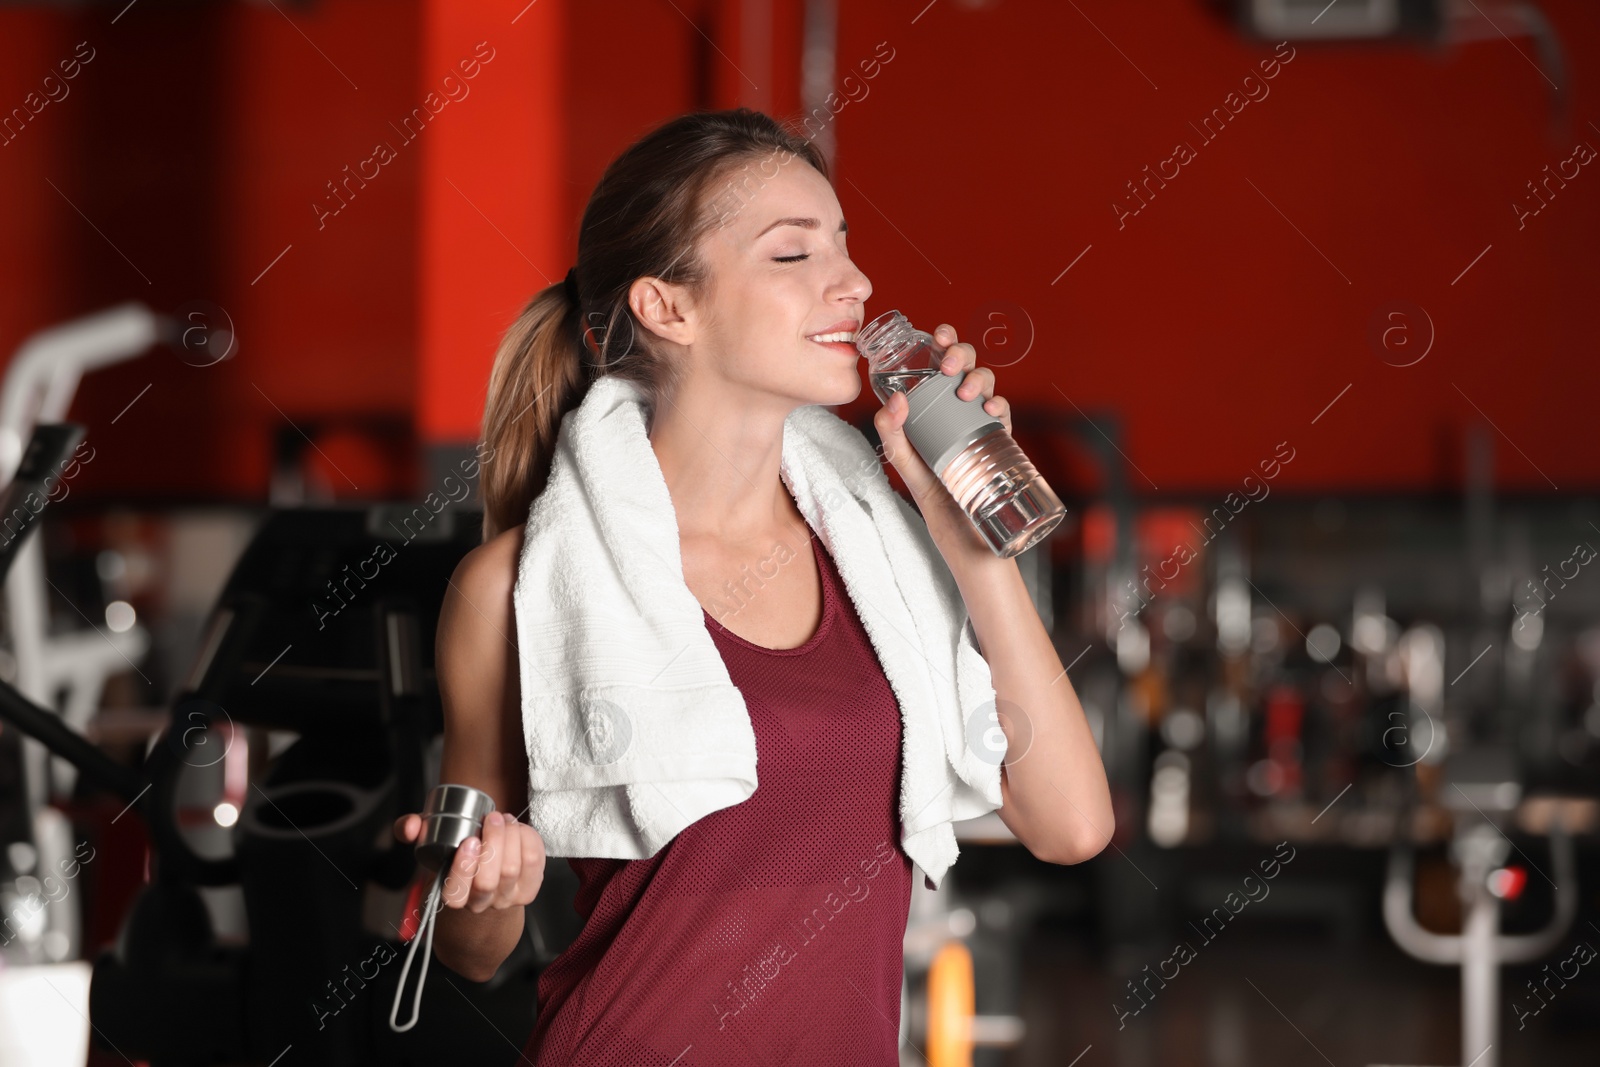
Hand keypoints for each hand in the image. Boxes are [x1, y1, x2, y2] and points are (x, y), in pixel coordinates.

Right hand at [392, 809, 545, 911]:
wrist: (484, 888)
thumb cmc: (456, 862)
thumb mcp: (430, 847)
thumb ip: (411, 832)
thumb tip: (412, 825)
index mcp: (453, 896)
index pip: (455, 893)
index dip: (464, 867)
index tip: (470, 840)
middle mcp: (480, 903)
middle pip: (489, 880)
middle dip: (495, 843)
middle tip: (493, 818)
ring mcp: (507, 899)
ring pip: (514, 869)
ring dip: (512, 837)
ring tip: (505, 819)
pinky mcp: (529, 891)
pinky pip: (535, 865)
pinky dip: (530, 840)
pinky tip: (520, 829)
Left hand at [872, 322, 1011, 526]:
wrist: (957, 525)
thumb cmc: (929, 488)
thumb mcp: (902, 459)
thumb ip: (891, 431)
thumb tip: (895, 399)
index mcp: (936, 400)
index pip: (942, 360)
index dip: (945, 340)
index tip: (938, 335)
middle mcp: (960, 404)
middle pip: (967, 363)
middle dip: (960, 354)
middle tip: (947, 367)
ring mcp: (980, 418)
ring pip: (987, 381)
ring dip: (978, 377)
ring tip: (965, 393)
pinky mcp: (998, 437)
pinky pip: (1004, 411)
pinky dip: (999, 403)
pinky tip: (989, 409)